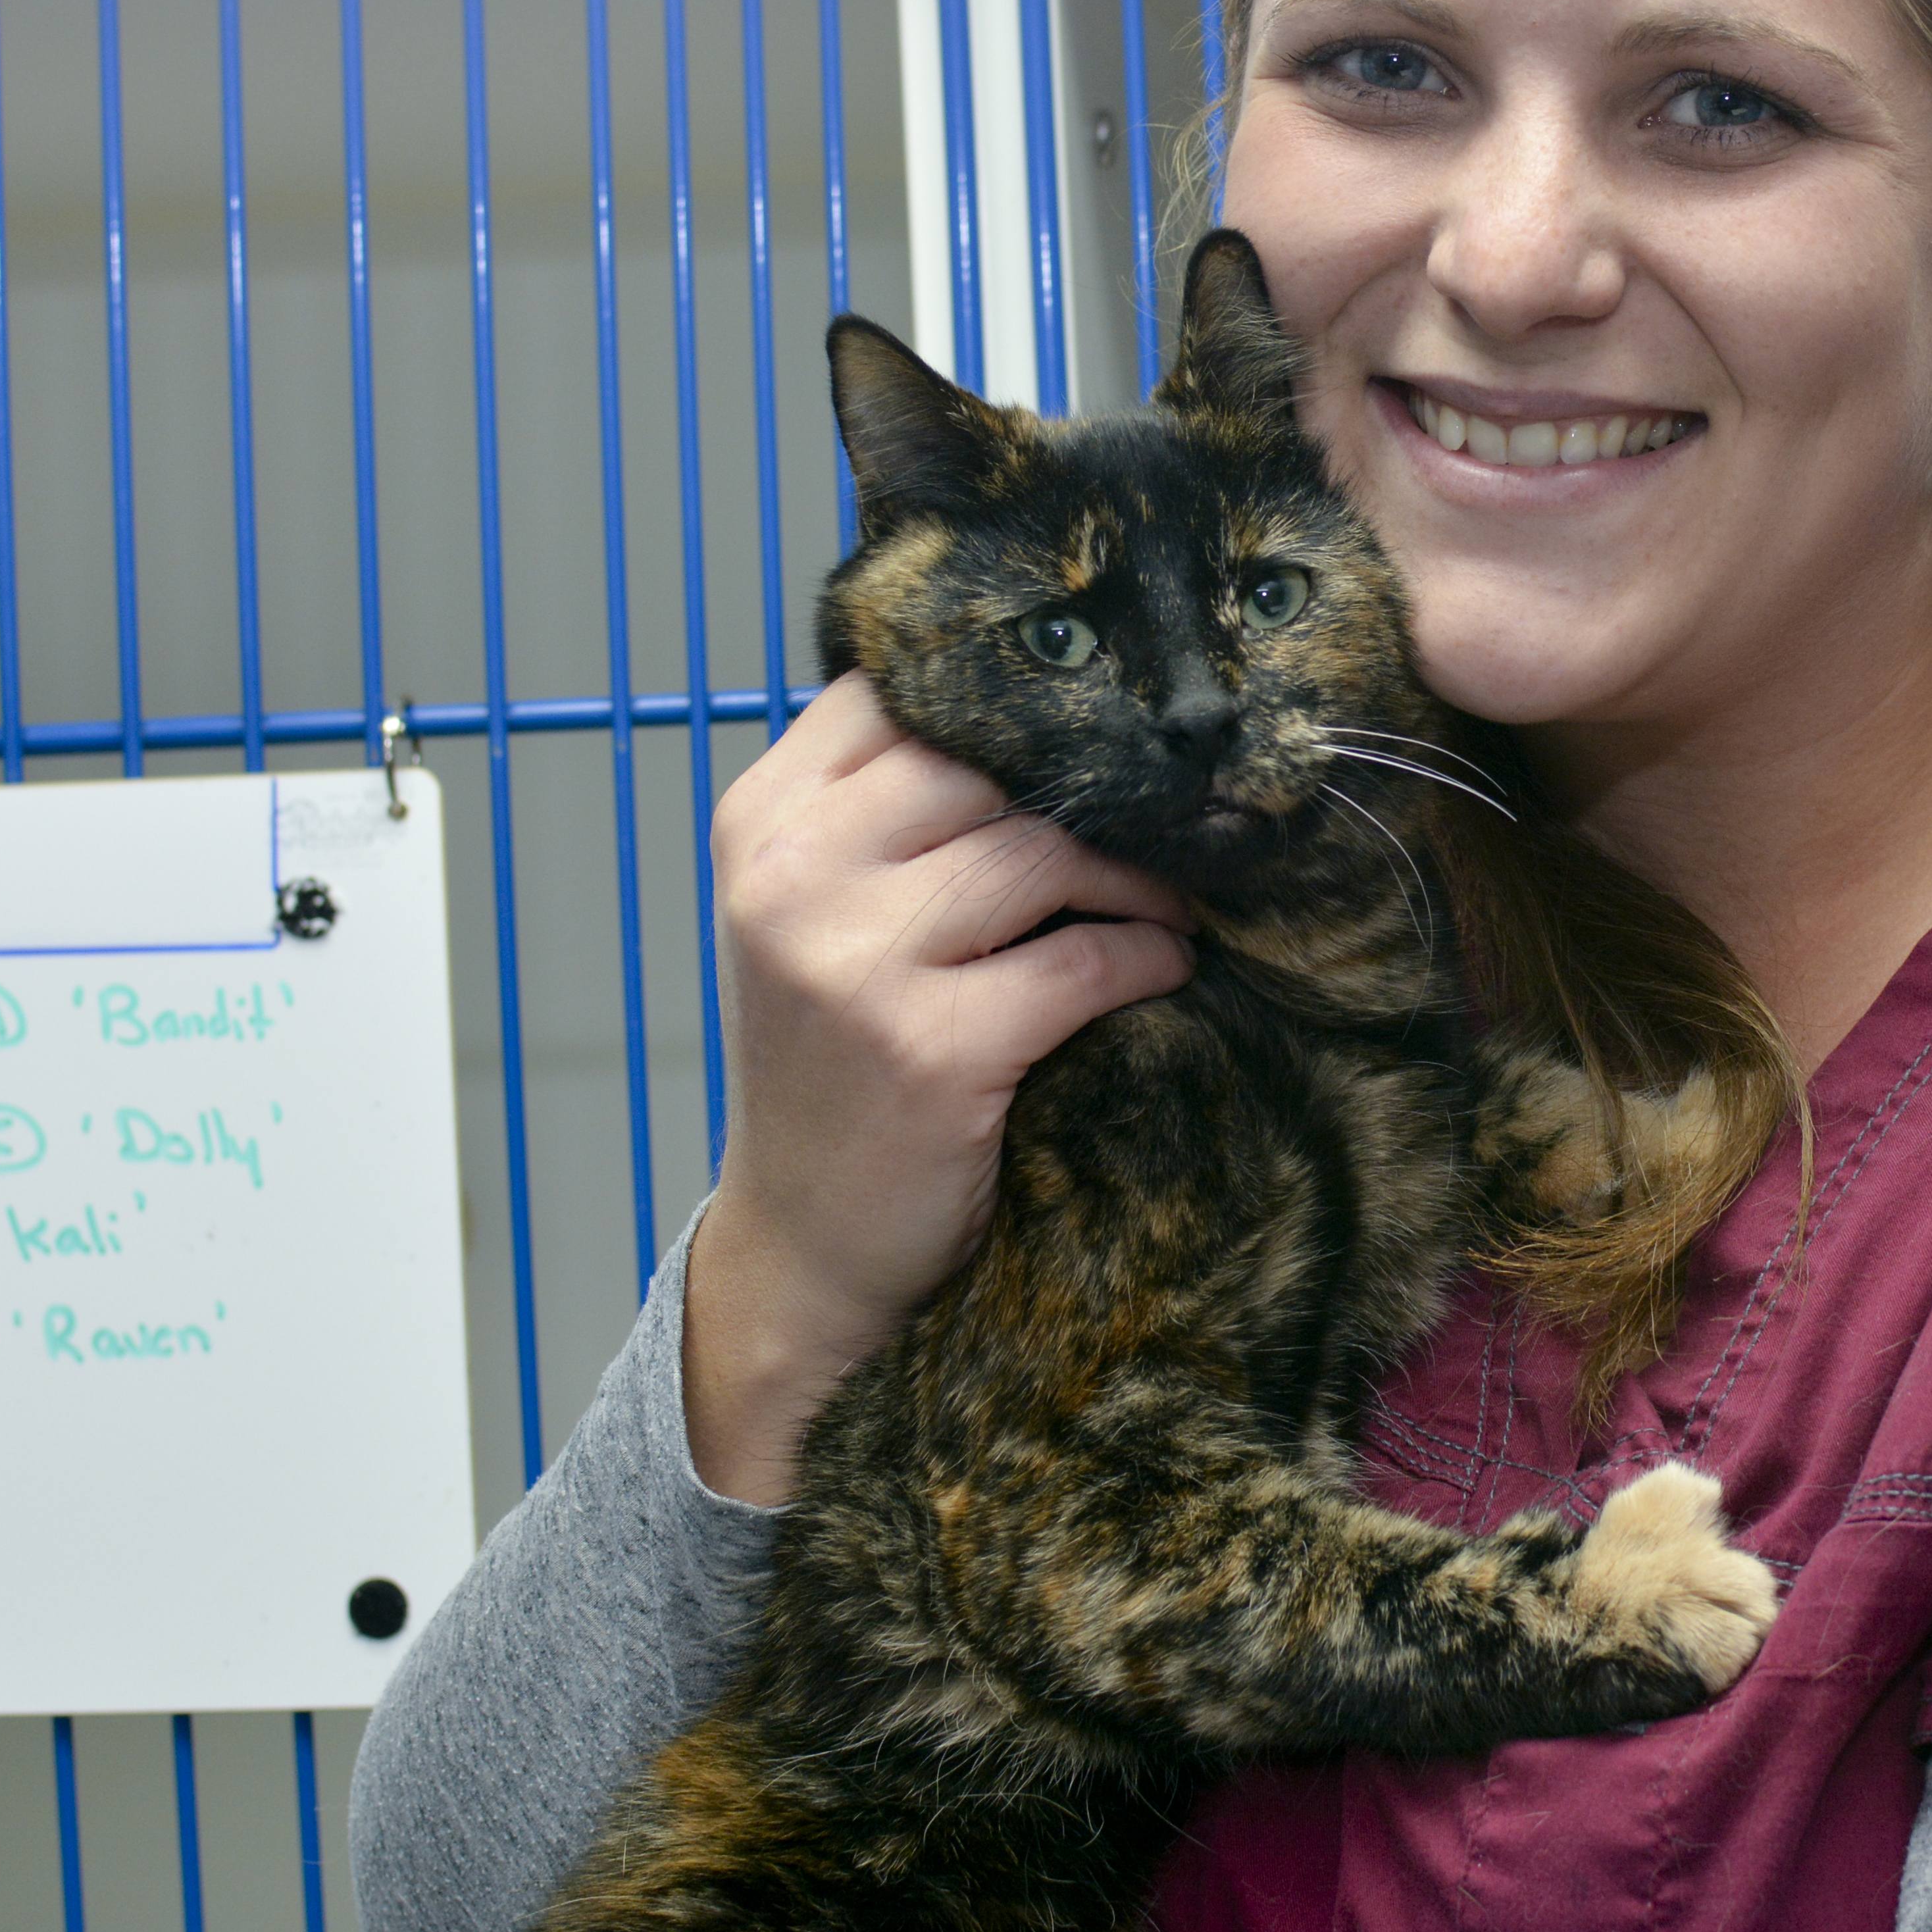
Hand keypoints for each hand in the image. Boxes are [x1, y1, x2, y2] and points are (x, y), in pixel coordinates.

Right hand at [680, 676, 1192, 1504]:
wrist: (805, 1241)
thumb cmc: (832, 1058)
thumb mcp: (817, 910)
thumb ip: (887, 806)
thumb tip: (1046, 703)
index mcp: (760, 822)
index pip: (894, 690)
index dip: (1004, 700)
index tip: (1086, 729)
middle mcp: (790, 876)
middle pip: (982, 761)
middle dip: (1090, 786)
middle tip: (1164, 814)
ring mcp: (852, 963)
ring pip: (1042, 851)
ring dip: (1135, 874)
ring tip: (1171, 898)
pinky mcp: (929, 1049)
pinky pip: (1081, 960)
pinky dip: (1145, 955)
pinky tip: (1162, 965)